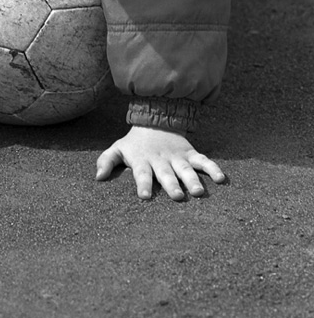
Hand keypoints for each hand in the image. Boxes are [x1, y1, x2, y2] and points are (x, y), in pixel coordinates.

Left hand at [95, 126, 225, 200]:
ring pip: (186, 169)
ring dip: (192, 180)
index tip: (144, 196)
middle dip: (172, 185)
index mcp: (143, 161)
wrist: (155, 120)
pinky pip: (203, 161)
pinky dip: (213, 168)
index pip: (142, 173)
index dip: (142, 184)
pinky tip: (221, 178)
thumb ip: (107, 161)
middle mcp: (161, 160)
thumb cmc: (135, 143)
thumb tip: (97, 178)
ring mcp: (177, 157)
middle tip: (178, 197)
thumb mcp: (118, 148)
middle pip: (166, 174)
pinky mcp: (191, 154)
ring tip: (199, 192)